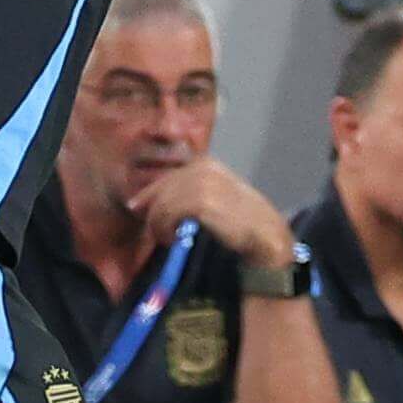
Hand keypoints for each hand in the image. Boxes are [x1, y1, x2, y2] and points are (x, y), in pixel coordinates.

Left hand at [133, 158, 293, 266]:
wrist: (266, 234)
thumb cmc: (242, 220)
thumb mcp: (217, 197)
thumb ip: (192, 192)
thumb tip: (155, 201)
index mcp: (206, 163)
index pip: (168, 177)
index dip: (149, 193)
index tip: (136, 207)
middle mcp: (203, 168)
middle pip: (162, 189)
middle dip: (153, 211)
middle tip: (155, 233)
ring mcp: (203, 183)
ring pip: (163, 203)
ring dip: (159, 224)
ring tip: (168, 239)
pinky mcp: (202, 201)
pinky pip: (169, 213)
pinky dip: (166, 228)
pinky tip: (174, 239)